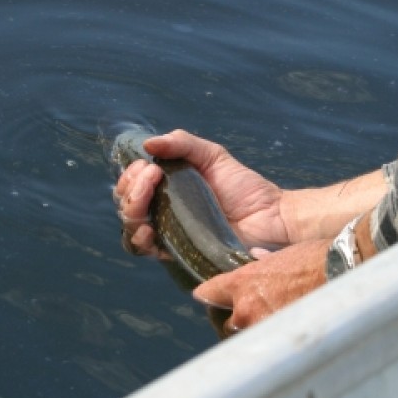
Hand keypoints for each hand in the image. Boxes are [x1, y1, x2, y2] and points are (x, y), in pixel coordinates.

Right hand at [113, 129, 289, 255]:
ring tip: (148, 192)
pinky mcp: (178, 253)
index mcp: (166, 189)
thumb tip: (148, 144)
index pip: (132, 185)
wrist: (270, 216)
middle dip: (130, 188)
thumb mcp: (212, 155)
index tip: (148, 164)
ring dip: (132, 208)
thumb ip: (181, 144)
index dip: (131, 176)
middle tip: (152, 174)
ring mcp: (168, 234)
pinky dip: (140, 238)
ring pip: (131, 228)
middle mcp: (162, 212)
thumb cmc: (243, 186)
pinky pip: (147, 251)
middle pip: (127, 205)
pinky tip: (149, 227)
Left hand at [192, 239, 329, 334]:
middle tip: (259, 315)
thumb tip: (259, 259)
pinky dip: (279, 343)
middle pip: (231, 322)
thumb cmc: (315, 258)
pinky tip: (291, 339)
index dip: (208, 296)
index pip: (209, 293)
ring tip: (278, 329)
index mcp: (242, 282)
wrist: (342, 271)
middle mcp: (246, 308)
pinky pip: (272, 346)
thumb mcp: (282, 255)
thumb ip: (265, 264)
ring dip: (262, 332)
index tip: (205, 297)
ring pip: (252, 336)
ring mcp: (263, 327)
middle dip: (242, 319)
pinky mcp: (282, 341)